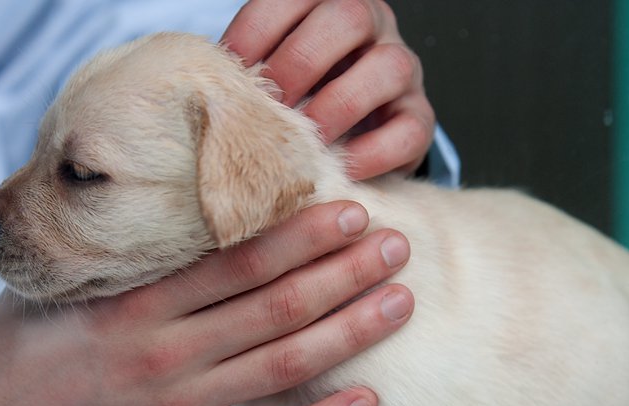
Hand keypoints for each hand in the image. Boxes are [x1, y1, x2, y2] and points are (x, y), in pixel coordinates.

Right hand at [0, 201, 412, 405]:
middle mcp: (164, 353)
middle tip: (394, 244)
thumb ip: (136, 252)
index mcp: (136, 303)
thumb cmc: (30, 338)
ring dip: (349, 333)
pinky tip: (369, 398)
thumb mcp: (71, 280)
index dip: (302, 235)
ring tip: (399, 302)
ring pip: (283, 367)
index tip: (350, 210)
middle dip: (345, 272)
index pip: (237, 261)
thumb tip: (200, 202)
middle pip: (276, 307)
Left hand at [222, 0, 434, 179]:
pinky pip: (411, 128)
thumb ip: (252, 71)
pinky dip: (376, 150)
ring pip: (389, 66)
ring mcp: (403, 70)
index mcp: (328, 4)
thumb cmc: (299, 101)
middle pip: (349, 17)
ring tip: (309, 139)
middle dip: (302, 61)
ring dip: (341, 104)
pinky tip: (345, 167)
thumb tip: (208, 86)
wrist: (350, 138)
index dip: (260, 29)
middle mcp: (373, 25)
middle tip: (272, 105)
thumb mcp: (274, 74)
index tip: (233, 69)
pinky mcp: (420, 117)